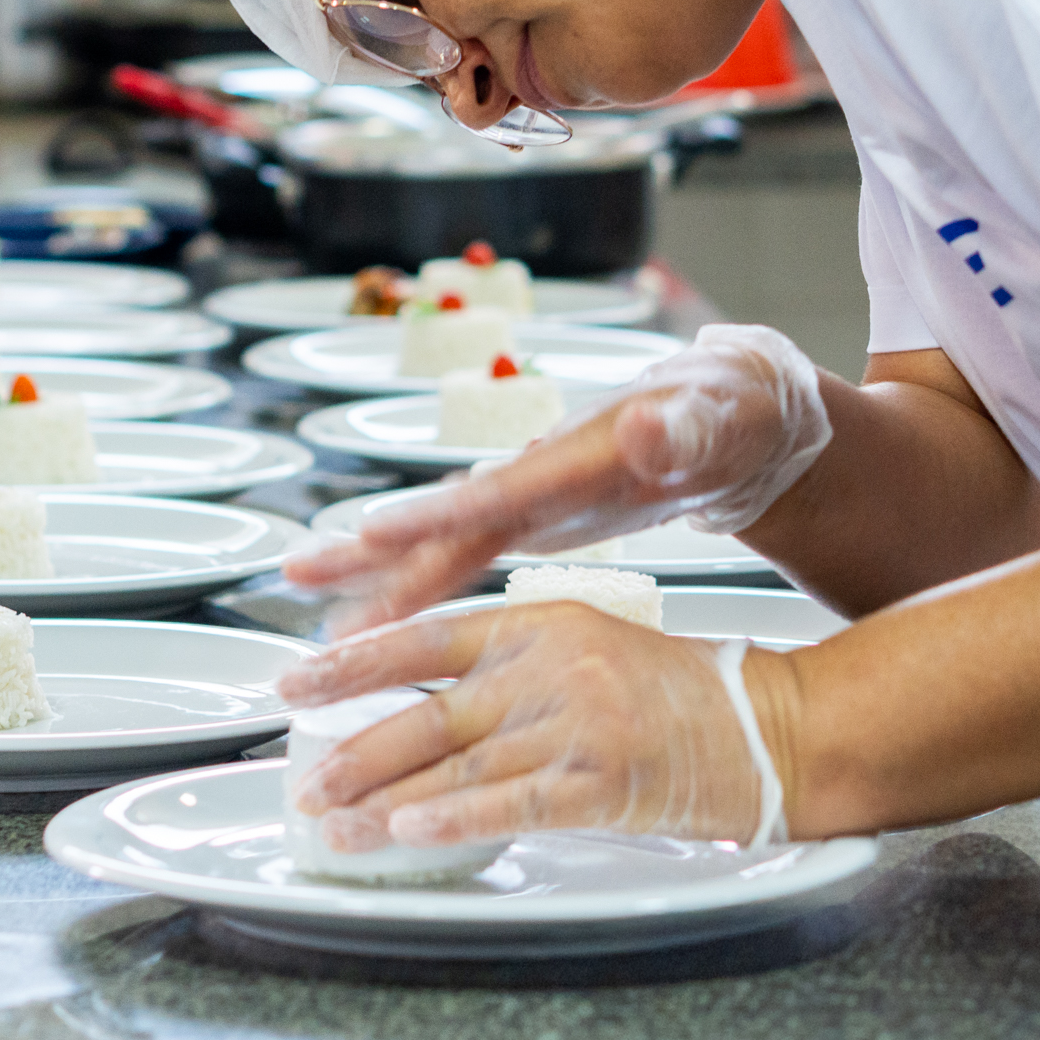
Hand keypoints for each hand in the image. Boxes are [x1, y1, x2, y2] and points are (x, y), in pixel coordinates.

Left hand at [278, 603, 787, 851]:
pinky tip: (405, 832)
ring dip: (383, 798)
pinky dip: (452, 820)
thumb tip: (431, 704)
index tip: (299, 681)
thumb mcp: (594, 646)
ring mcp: (579, 720)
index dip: (357, 660)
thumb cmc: (685, 693)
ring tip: (330, 820)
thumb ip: (517, 666)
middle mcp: (553, 664)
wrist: (775, 724)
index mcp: (546, 619)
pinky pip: (512, 802)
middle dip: (354, 747)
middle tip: (301, 775)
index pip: (430, 638)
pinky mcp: (605, 778)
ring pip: (457, 762)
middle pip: (429, 709)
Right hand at [287, 324, 833, 633]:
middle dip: (372, 552)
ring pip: (445, 547)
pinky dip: (424, 591)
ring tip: (325, 628)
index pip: (497, 490)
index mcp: (577, 454)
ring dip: (383, 585)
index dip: (435, 515)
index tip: (372, 533)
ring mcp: (535, 500)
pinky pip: (469, 560)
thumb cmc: (735, 410)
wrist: (740, 416)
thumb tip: (649, 427)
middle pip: (444, 520)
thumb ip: (684, 428)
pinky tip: (386, 620)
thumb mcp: (722, 418)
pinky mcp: (541, 521)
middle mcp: (539, 475)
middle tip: (299, 575)